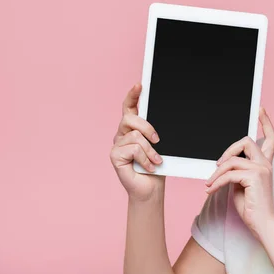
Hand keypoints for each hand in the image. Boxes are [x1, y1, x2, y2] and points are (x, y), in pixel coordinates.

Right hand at [110, 83, 164, 201]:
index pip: (130, 107)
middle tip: (158, 140)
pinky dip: (146, 159)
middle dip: (147, 127)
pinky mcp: (114, 155)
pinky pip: (134, 149)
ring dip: (150, 150)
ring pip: (135, 136)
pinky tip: (148, 167)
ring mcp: (117, 144)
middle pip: (130, 119)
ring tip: (156, 161)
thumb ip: (154, 132)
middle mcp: (122, 133)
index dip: (133, 95)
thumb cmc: (156, 166)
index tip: (139, 85)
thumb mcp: (159, 145)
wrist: (151, 188)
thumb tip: (158, 126)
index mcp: (133, 128)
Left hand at [204, 107, 273, 238]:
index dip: (266, 122)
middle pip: (246, 141)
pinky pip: (229, 174)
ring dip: (216, 173)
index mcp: (265, 163)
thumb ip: (237, 169)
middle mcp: (266, 163)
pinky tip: (210, 190)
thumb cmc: (251, 206)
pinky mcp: (255, 177)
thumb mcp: (241, 183)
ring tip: (210, 184)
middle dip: (228, 149)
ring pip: (232, 160)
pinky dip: (216, 182)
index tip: (261, 109)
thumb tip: (224, 162)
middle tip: (217, 164)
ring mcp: (262, 169)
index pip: (270, 138)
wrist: (262, 224)